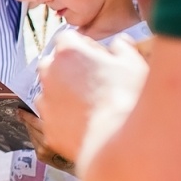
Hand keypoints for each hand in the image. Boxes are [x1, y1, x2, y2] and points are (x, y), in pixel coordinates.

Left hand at [17, 110, 75, 173]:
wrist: (79, 164)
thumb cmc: (78, 143)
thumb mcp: (71, 128)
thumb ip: (59, 120)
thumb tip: (47, 109)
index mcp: (56, 132)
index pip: (37, 119)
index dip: (29, 114)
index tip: (22, 109)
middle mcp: (47, 141)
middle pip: (33, 126)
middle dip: (26, 118)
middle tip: (20, 112)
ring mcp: (42, 149)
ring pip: (32, 133)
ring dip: (29, 126)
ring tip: (25, 120)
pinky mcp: (40, 155)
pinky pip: (34, 141)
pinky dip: (33, 135)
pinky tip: (34, 131)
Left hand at [36, 32, 148, 163]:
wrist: (118, 143)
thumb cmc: (127, 98)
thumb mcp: (134, 63)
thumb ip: (122, 47)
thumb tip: (119, 44)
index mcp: (68, 52)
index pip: (68, 38)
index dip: (85, 46)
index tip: (100, 57)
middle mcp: (49, 74)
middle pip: (53, 62)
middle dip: (69, 67)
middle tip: (95, 80)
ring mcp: (46, 102)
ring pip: (50, 91)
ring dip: (64, 93)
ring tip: (90, 104)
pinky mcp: (48, 128)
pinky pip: (53, 118)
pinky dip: (64, 118)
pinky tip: (85, 124)